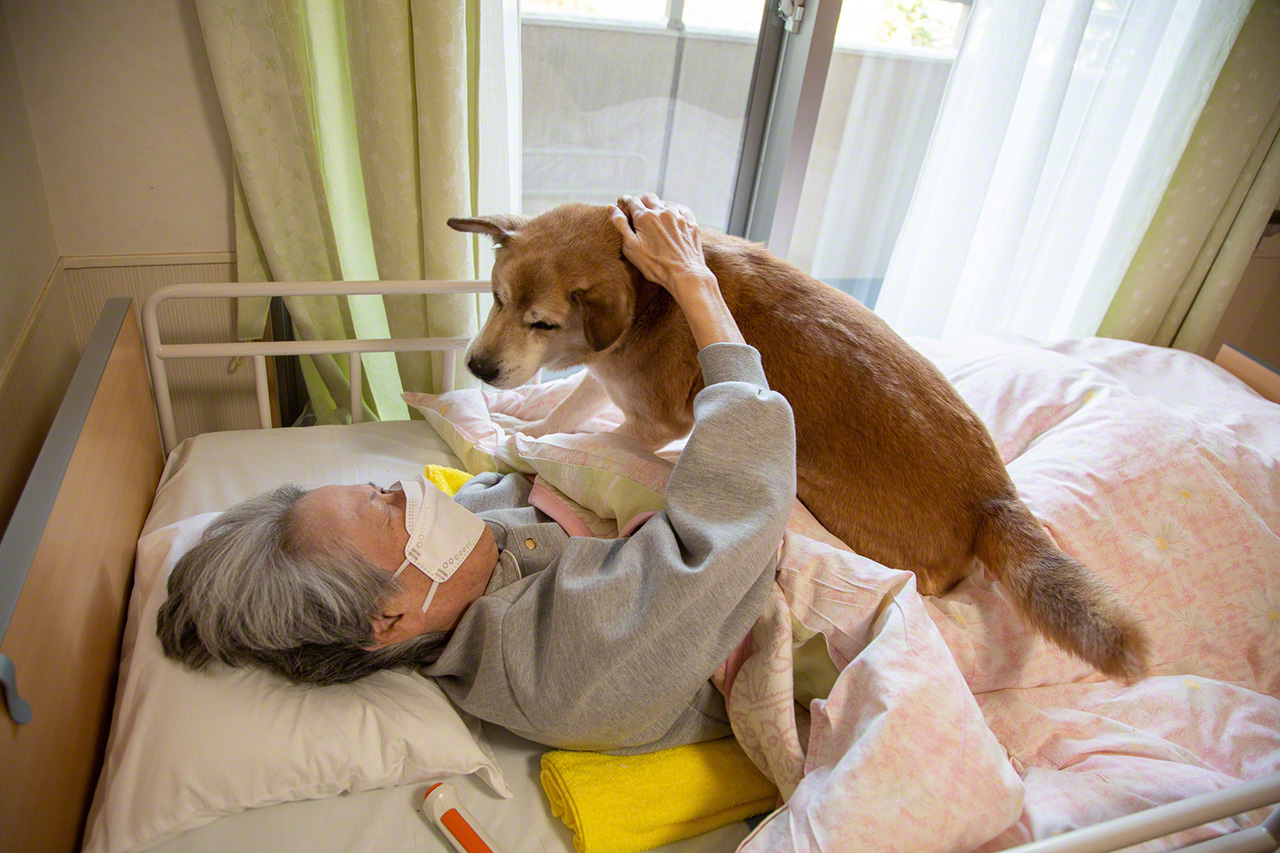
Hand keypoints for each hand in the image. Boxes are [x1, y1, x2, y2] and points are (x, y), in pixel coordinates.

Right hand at [609, 194, 743, 348]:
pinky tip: (674, 216)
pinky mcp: (691, 224)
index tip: (622, 201)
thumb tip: (611, 208)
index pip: (632, 201)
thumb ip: (620, 225)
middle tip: (637, 207)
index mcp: (645, 217)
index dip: (625, 200)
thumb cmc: (655, 264)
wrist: (684, 274)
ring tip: (655, 214)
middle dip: (641, 200)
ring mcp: (679, 217)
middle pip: (649, 197)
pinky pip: (682, 209)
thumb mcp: (631, 247)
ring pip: (666, 202)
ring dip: (658, 205)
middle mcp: (663, 212)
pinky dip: (675, 210)